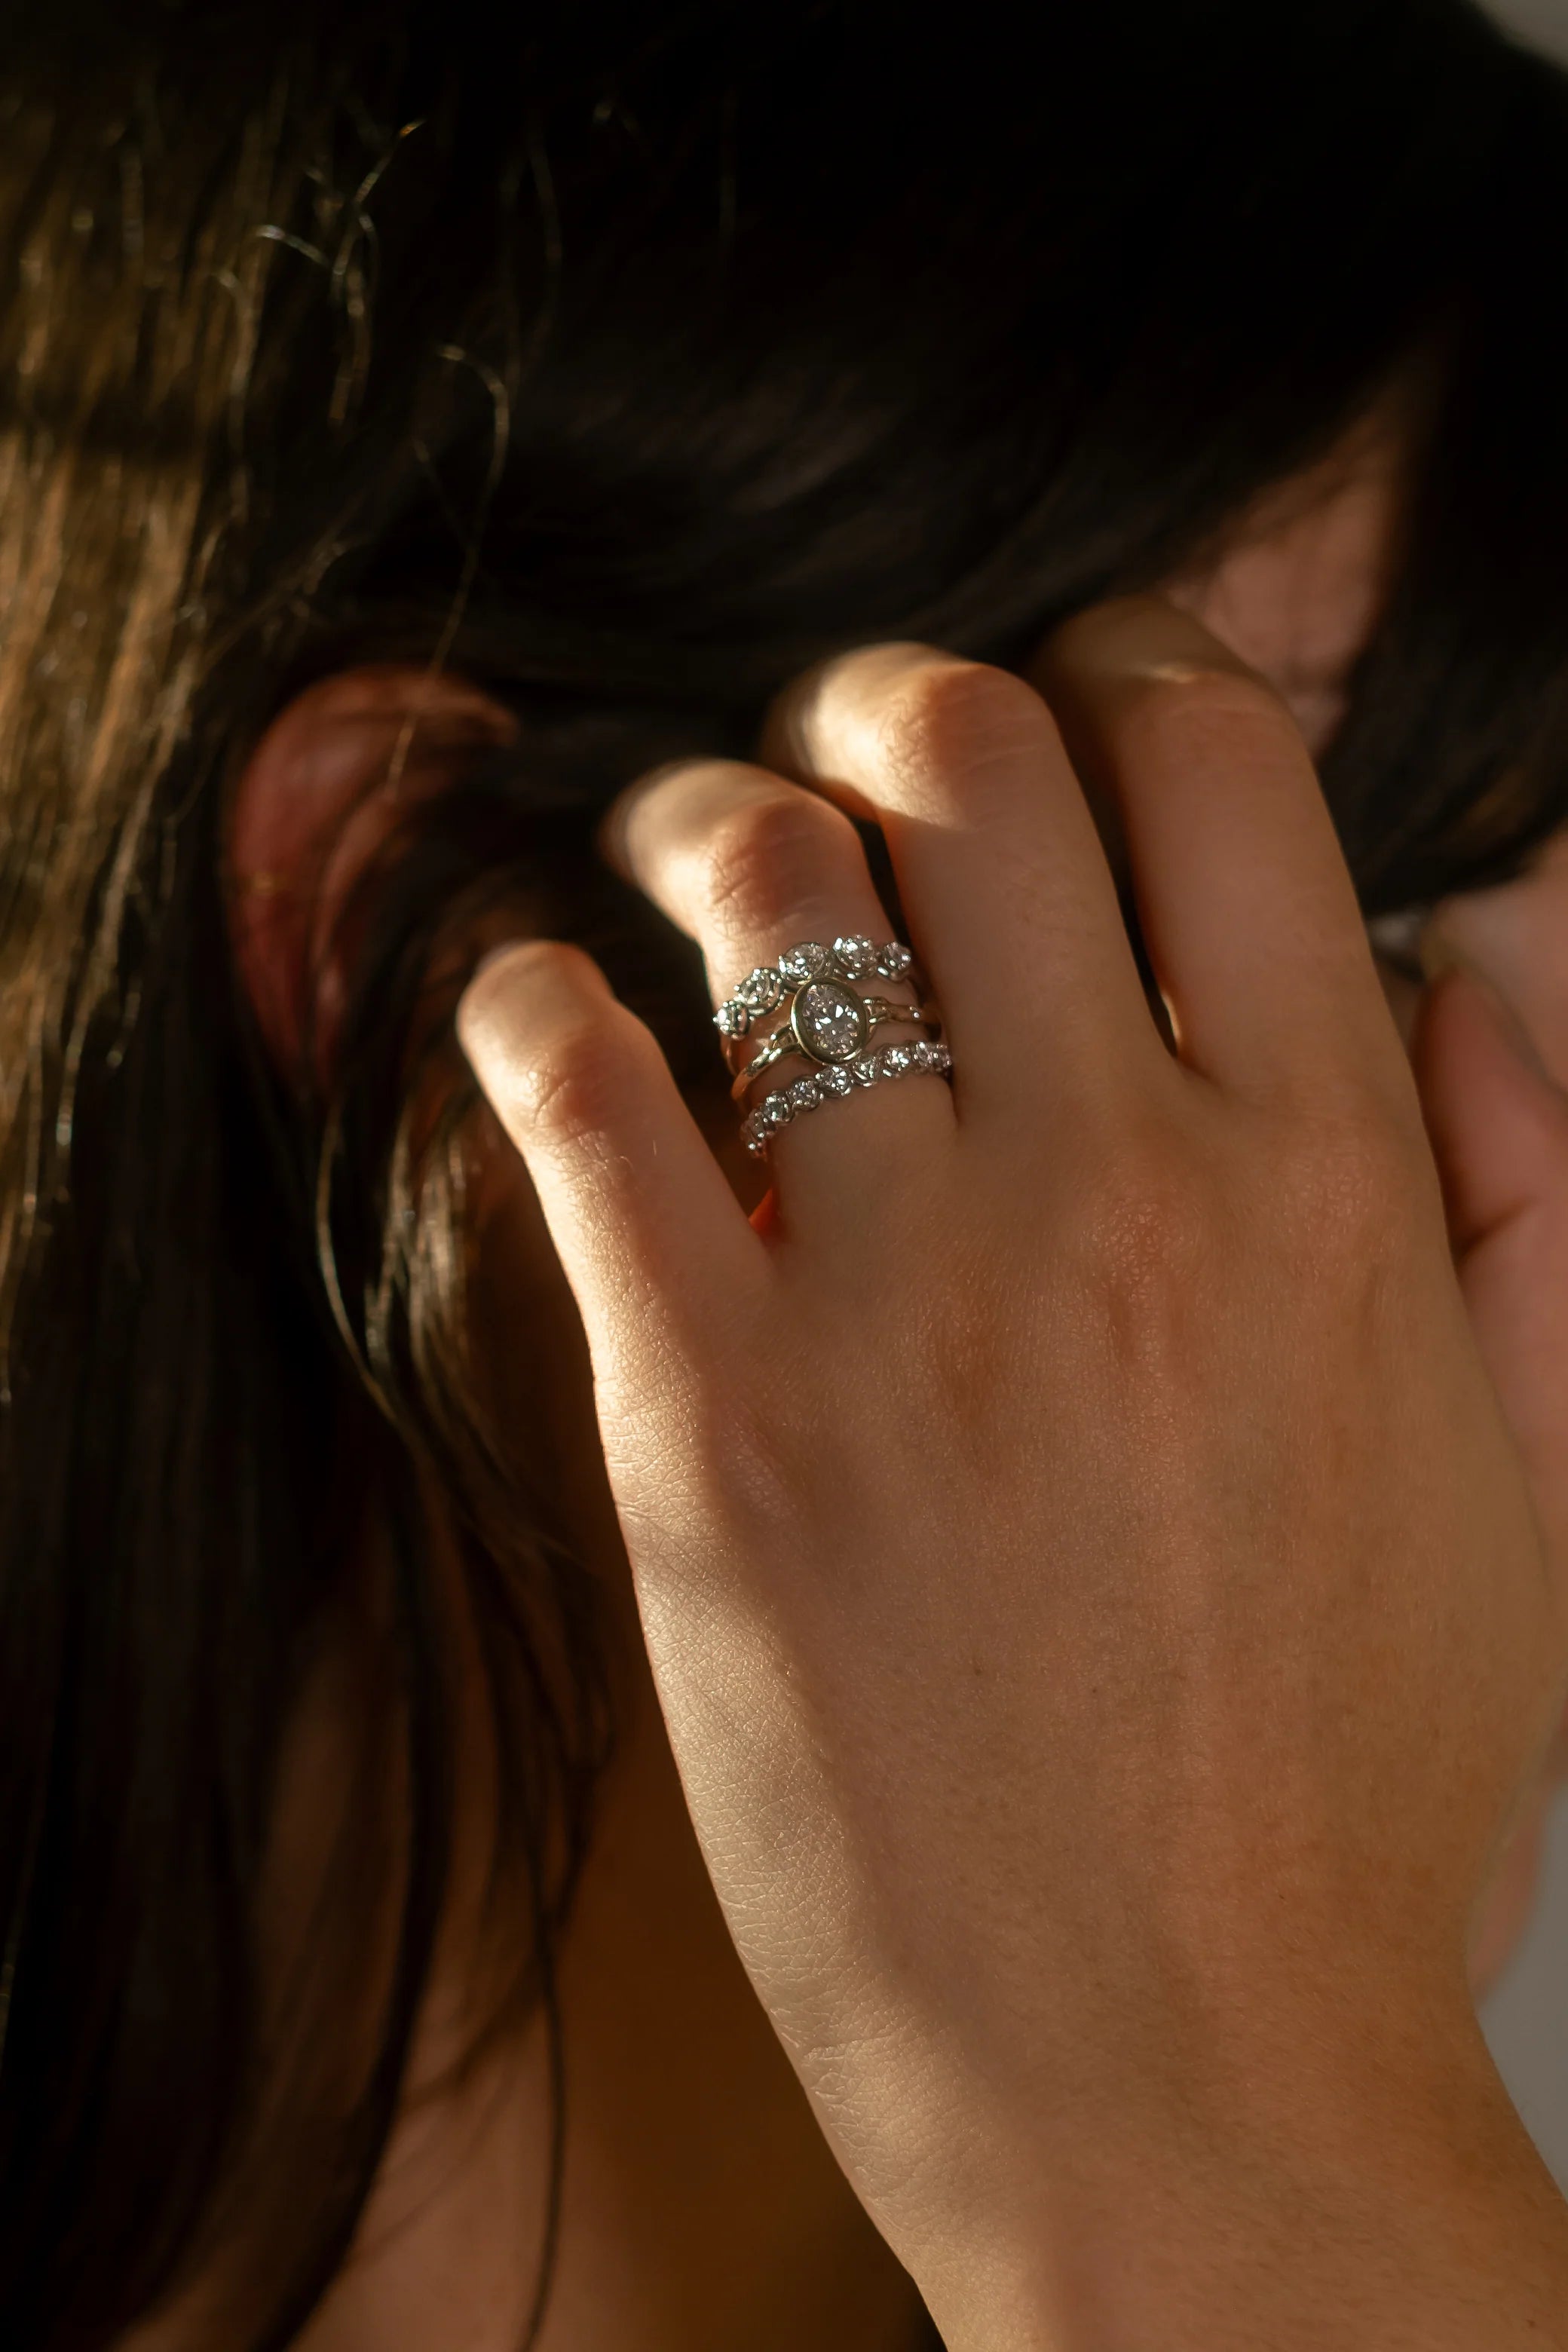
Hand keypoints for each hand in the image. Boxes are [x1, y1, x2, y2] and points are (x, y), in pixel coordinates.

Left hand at [458, 600, 1567, 2348]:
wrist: (1186, 2092)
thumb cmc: (1360, 1801)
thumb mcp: (1529, 1483)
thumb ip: (1515, 1184)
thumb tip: (1452, 948)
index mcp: (1332, 1188)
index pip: (1218, 770)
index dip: (1136, 681)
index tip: (1080, 715)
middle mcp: (1121, 1200)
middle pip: (976, 763)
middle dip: (906, 704)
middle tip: (862, 754)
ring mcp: (903, 1309)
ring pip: (771, 891)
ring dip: (714, 817)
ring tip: (701, 850)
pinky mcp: (709, 1434)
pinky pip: (581, 1109)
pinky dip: (531, 1001)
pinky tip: (538, 997)